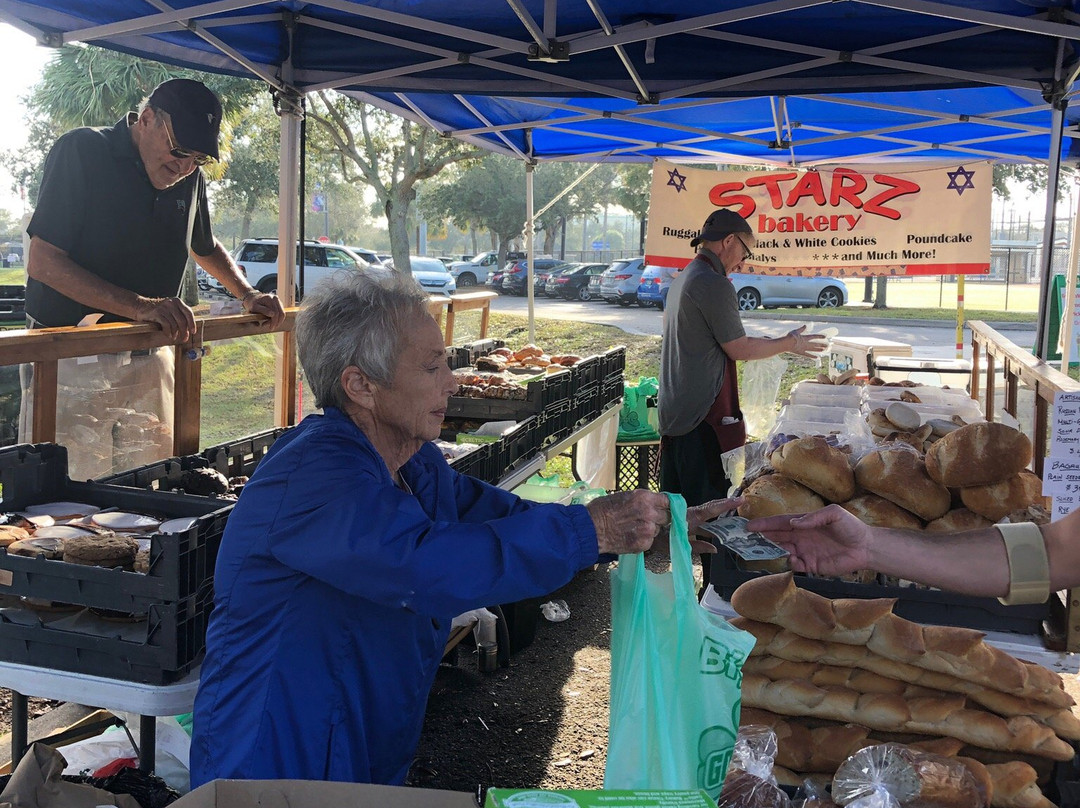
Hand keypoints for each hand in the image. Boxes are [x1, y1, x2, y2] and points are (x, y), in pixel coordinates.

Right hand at [136, 296, 194, 341]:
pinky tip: (168, 335)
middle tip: (184, 338)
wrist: (140, 306)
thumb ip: (179, 317)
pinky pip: (166, 325)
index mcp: (177, 301)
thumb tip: (189, 331)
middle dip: (184, 331)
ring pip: (174, 324)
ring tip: (174, 337)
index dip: (192, 323)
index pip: (189, 313)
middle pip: (182, 320)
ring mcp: (164, 307)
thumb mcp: (170, 311)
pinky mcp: (157, 312)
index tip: (193, 332)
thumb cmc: (158, 311)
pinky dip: (168, 332)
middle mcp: (171, 303)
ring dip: (175, 333)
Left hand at [244, 291, 285, 328]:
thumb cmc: (251, 305)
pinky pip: (281, 313)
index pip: (275, 313)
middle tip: (271, 328)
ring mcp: (277, 300)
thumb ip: (263, 311)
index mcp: (268, 298)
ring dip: (278, 321)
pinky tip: (271, 321)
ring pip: (282, 314)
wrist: (252, 298)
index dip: (274, 322)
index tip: (270, 328)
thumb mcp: (254, 308)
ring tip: (270, 325)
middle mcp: (274, 298)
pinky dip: (278, 319)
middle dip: (276, 323)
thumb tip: (273, 314)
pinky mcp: (279, 303)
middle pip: (280, 313)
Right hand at [587, 490, 669, 555]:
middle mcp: (649, 513)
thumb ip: (642, 500)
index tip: (661, 508)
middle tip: (645, 520)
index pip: (667, 501)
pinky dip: (643, 540)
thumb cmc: (603, 509)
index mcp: (644, 498)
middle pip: (666, 517)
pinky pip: (650, 541)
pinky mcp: (643, 544)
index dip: (663, 506)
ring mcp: (647, 530)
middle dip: (658, 518)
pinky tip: (631, 536)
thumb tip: (654, 504)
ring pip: (658, 530)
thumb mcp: (624, 496)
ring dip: (650, 529)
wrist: (591, 528)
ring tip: (634, 528)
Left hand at [656, 496, 745, 554]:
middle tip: (741, 500)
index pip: (709, 511)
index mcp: (689, 519)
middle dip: (725, 504)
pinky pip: (703, 517)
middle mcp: (691, 515)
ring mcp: (690, 516)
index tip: (737, 500)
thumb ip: (697, 547)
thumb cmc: (661, 540)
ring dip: (720, 510)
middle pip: (710, 508)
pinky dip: (713, 517)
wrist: (648, 534)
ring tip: (736, 508)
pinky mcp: (688, 519)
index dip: (724, 505)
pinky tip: (723, 522)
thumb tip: (716, 548)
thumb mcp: (677, 545)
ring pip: (707, 512)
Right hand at [746, 504, 871, 575]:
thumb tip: (793, 524)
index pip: (780, 523)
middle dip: (762, 538)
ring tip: (764, 551)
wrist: (866, 548)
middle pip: (777, 537)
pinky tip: (793, 559)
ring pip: (783, 551)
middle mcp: (801, 537)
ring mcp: (806, 552)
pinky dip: (790, 563)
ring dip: (773, 551)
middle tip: (746, 540)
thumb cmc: (851, 527)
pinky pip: (795, 565)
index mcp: (804, 523)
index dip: (764, 524)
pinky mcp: (812, 566)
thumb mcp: (834, 514)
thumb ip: (813, 518)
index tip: (748, 525)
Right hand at [785, 325, 826, 357]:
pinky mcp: (801, 353)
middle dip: (821, 344)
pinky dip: (812, 356)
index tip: (825, 337)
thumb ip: (801, 329)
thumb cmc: (790, 337)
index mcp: (805, 338)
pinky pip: (808, 355)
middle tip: (827, 345)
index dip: (819, 336)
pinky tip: (817, 358)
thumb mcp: (795, 331)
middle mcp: (806, 343)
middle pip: (815, 344)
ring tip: (824, 350)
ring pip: (813, 349)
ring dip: (819, 349)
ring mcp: (804, 348)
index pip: (814, 336)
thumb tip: (805, 325)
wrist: (786, 344)